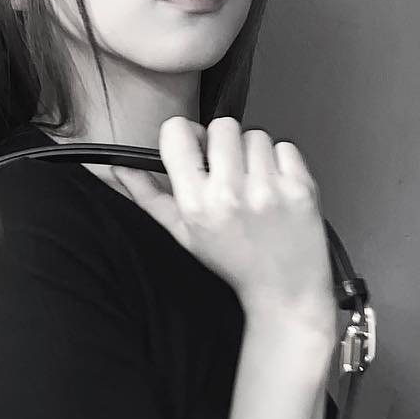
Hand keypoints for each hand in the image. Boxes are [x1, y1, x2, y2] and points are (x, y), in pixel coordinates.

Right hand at [108, 116, 335, 336]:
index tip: (196, 147)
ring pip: (256, 135)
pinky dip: (282, 163)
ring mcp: (268, 190)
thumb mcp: (183, 234)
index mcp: (196, 204)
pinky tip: (277, 188)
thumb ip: (149, 197)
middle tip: (231, 172)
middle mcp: (230, 194)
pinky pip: (285, 147)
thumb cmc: (235, 265)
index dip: (187, 135)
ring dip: (255, 154)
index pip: (178, 133)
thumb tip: (119, 169)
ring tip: (256, 185)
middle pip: (223, 126)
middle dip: (225, 144)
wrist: (286, 292)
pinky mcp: (300, 188)